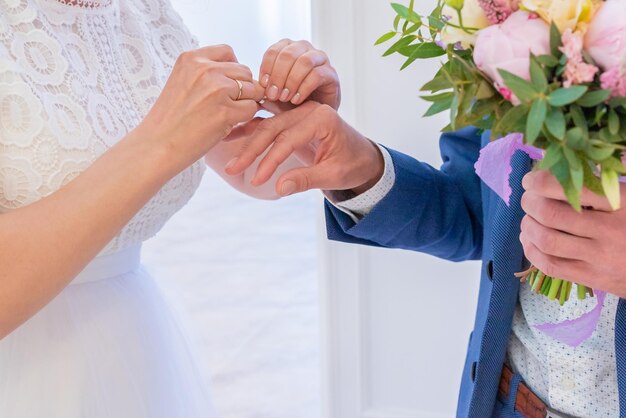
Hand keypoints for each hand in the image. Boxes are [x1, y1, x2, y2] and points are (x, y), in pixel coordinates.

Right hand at [138, 44, 263, 170]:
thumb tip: (242, 76)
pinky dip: (244, 119)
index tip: (227, 84)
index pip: (227, 51)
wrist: (156, 146)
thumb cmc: (170, 120)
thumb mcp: (182, 82)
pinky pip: (251, 109)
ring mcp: (216, 89)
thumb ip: (207, 74)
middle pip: (244, 71)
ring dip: (245, 103)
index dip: (233, 69)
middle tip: (227, 105)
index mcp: (191, 59)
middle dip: (242, 88)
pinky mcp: (225, 111)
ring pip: (251, 90)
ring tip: (224, 116)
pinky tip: (226, 126)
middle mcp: (204, 69)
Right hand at [225, 102, 382, 196]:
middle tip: (233, 169)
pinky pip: (270, 125)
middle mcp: (309, 110)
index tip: (257, 179)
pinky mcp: (294, 119)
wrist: (363, 157)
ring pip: (267, 126)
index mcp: (322, 118)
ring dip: (247, 142)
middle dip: (252, 150)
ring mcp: (300, 112)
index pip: (288, 139)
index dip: (270, 161)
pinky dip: (251, 132)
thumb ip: (306, 180)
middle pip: (273, 128)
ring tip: (229, 158)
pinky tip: (232, 136)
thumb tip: (279, 188)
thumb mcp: (333, 175)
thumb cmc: (353, 165)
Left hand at [259, 39, 340, 108]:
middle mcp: (304, 49)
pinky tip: (296, 101)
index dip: (267, 68)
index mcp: (288, 49)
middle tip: (273, 95)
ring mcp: (320, 60)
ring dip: (291, 81)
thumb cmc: (291, 102)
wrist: (313, 116)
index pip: (274, 50)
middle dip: (278, 76)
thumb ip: (262, 88)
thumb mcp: (272, 94)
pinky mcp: (331, 74)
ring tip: (285, 98)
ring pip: (304, 62)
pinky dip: (304, 88)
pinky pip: (317, 75)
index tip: (263, 86)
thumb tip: (249, 86)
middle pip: (288, 54)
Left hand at [520, 170, 625, 297]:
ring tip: (529, 219)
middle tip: (528, 199)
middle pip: (551, 214)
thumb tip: (583, 162)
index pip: (573, 190)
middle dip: (530, 203)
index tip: (531, 180)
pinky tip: (530, 240)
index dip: (542, 182)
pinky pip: (550, 265)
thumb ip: (612, 179)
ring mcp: (599, 257)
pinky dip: (532, 250)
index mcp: (623, 204)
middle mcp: (610, 231)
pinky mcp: (591, 278)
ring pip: (546, 240)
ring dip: (528, 226)